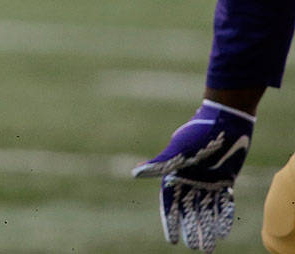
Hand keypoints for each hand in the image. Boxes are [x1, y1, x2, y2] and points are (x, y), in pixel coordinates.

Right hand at [131, 100, 254, 251]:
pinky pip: (223, 203)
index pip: (171, 204)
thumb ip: (159, 165)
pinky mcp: (224, 179)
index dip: (170, 222)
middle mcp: (190, 180)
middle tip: (196, 248)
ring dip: (207, 228)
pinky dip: (222, 216)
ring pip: (206, 210)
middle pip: (189, 211)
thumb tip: (135, 174)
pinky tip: (223, 231)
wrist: (225, 120)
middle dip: (191, 230)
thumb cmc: (197, 133)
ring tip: (208, 247)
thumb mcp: (178, 151)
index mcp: (175, 174)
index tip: (171, 241)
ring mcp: (207, 181)